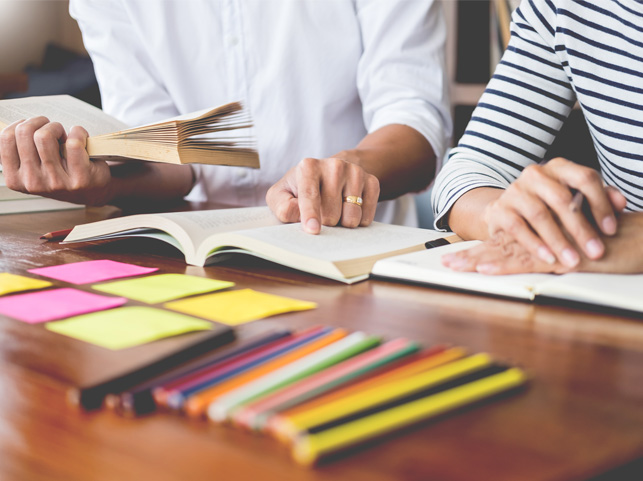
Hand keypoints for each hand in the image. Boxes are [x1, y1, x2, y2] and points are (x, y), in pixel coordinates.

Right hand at [0, 117, 111, 204]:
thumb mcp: (32, 166)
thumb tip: (12, 123)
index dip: (21, 124)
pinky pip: (73, 142)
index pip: (5, 138)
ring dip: (57, 127)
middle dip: (40, 122)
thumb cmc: (61, 172)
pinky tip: (81, 137)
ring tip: (63, 135)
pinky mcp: (79, 178)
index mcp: (16, 179)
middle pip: (25, 132)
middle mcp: (33, 183)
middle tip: (51, 128)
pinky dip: (79, 132)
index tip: (33, 127)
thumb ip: (20, 150)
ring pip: (45, 136)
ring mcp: (56, 182)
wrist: (93, 190)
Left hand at [266, 156, 379, 233]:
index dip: (311, 214)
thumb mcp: (282, 195)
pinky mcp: (372, 182)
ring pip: (352, 216)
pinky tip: (348, 210)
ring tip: (335, 212)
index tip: (313, 230)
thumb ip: (283, 206)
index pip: (310, 195)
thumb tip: (297, 215)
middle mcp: (334, 165)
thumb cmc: (300, 188)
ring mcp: (355, 172)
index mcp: (309, 167)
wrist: (330, 173)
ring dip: (342, 223)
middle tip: (321, 215)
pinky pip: (367, 216)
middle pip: (331, 213)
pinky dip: (357, 221)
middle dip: (325, 223)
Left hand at [443, 213, 642, 274]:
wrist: (642, 240)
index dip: (482, 250)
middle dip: (471, 254)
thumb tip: (542, 262)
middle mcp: (543, 240)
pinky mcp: (562, 258)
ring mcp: (551, 248)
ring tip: (454, 266)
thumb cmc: (614, 247)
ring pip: (507, 252)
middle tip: (445, 260)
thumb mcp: (578, 252)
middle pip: (500, 246)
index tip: (458, 256)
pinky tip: (486, 269)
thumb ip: (558, 255)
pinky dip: (505, 264)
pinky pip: (529, 261)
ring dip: (478, 259)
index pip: (507, 244)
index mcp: (544, 240)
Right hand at [482, 157, 626, 267]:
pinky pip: (517, 227)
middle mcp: (535, 174)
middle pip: (562, 199)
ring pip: (539, 214)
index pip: (584, 178)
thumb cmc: (547, 207)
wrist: (506, 213)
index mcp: (559, 167)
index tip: (610, 230)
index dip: (600, 204)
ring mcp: (515, 191)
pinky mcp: (499, 209)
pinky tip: (549, 258)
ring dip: (558, 240)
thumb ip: (599, 199)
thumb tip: (621, 203)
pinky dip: (534, 244)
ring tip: (572, 260)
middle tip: (596, 251)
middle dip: (581, 228)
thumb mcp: (575, 200)